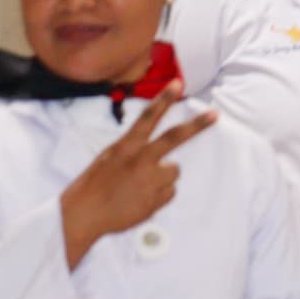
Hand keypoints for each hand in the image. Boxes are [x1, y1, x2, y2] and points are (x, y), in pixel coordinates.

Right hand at [60, 80, 216, 269]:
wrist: (84, 214)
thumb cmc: (95, 183)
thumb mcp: (110, 157)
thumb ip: (134, 150)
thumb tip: (157, 152)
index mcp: (126, 147)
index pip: (147, 117)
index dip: (163, 99)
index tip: (177, 84)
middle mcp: (140, 160)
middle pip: (174, 137)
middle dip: (197, 125)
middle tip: (215, 114)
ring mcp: (150, 181)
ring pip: (174, 171)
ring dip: (163, 177)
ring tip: (140, 186)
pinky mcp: (155, 200)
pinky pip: (169, 192)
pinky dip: (159, 196)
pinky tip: (140, 199)